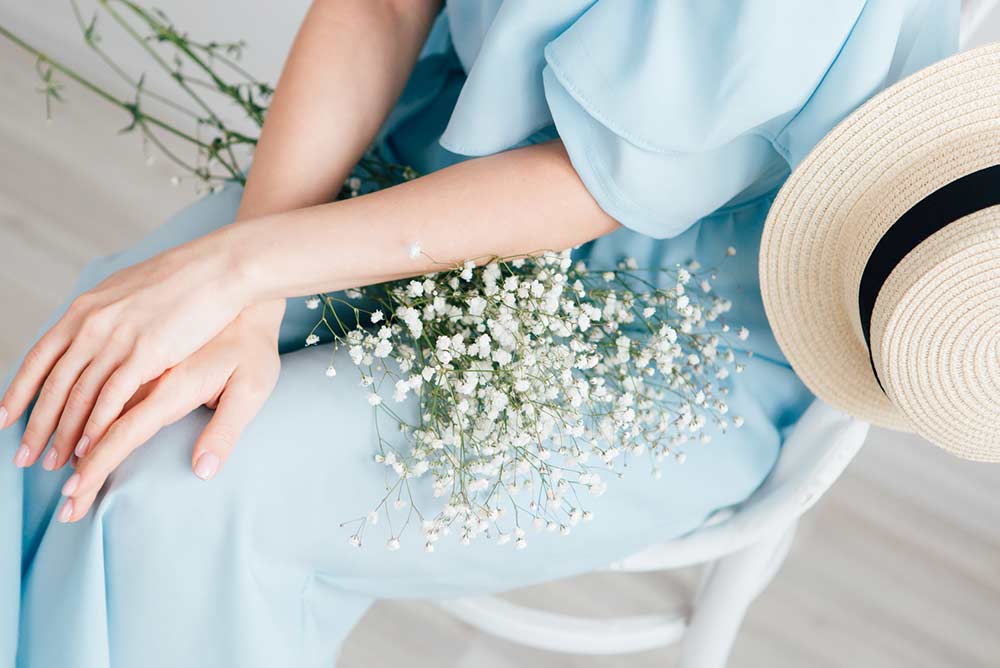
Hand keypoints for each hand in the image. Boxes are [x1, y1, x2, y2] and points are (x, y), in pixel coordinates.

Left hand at [2, 232, 251, 470]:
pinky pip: (111, 397)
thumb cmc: (184, 278)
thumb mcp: (127, 289)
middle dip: (37, 425)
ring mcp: (117, 338)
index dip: (19, 392)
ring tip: (55, 463)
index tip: (4, 419)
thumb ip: (105, 315)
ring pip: (79, 395)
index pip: (39, 357)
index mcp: (86, 309)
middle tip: (25, 457)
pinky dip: (96, 425)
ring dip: (64, 433)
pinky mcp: (147, 352)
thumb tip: (91, 329)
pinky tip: (89, 447)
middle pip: (55, 384)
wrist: (219, 266)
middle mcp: (92, 324)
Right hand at [56, 300, 283, 521]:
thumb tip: (203, 471)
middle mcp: (145, 370)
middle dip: (74, 462)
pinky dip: (70, 399)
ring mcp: (132, 354)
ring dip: (59, 431)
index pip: (126, 431)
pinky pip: (91, 375)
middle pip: (95, 420)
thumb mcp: (253, 388)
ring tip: (42, 462)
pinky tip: (57, 421)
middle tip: (64, 503)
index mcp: (175, 384)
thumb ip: (224, 429)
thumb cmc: (252, 347)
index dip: (100, 462)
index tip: (77, 491)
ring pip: (83, 396)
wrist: (241, 289)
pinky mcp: (129, 345)